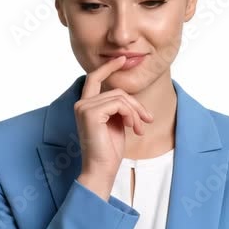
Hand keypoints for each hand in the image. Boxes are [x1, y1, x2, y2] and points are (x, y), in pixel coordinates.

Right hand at [73, 55, 154, 196]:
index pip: (95, 78)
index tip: (123, 59)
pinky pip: (119, 104)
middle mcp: (81, 104)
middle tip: (147, 121)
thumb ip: (119, 107)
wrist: (101, 169)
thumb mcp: (117, 123)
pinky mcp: (90, 112)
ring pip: (121, 98)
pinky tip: (132, 128)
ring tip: (139, 129)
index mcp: (86, 105)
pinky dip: (131, 115)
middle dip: (136, 105)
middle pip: (117, 91)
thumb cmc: (109, 150)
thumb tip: (130, 98)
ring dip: (136, 114)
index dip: (109, 67)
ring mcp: (84, 107)